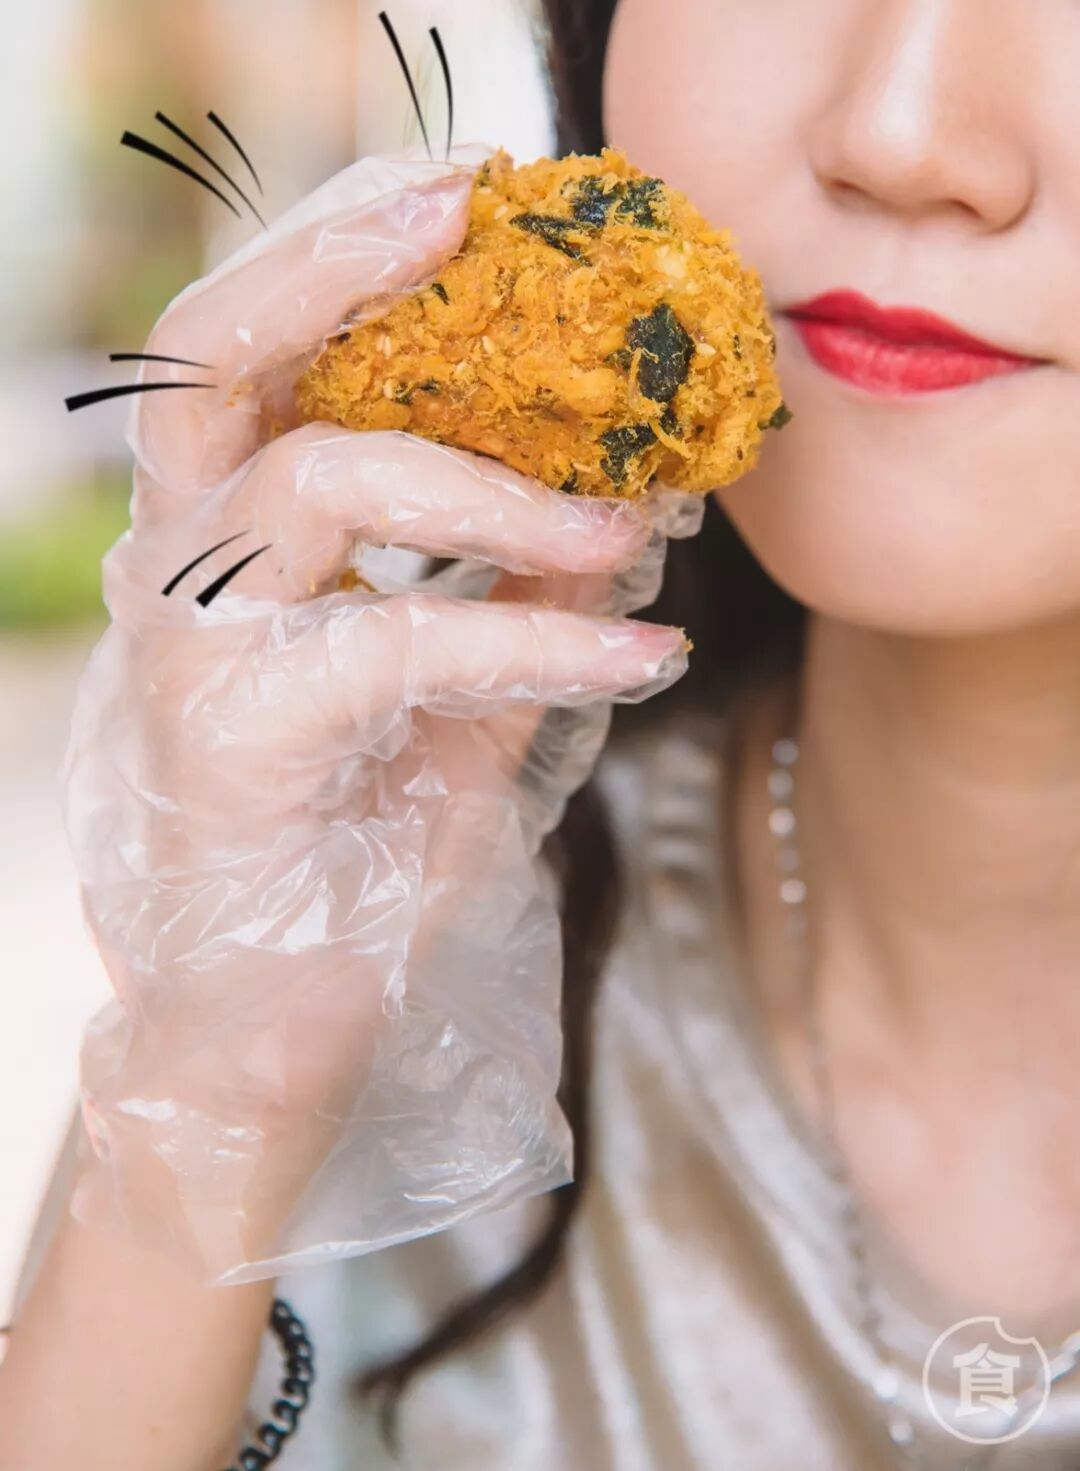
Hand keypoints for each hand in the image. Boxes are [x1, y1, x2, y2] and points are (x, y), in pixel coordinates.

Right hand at [62, 152, 694, 1282]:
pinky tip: (643, 653)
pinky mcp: (226, 732)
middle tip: (469, 215)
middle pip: (218, 353)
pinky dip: (536, 638)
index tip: (470, 198)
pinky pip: (398, 640)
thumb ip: (520, 596)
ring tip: (637, 521)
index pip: (261, 349)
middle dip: (343, 264)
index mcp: (228, 532)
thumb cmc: (360, 843)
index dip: (345, 252)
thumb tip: (633, 506)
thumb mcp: (459, 695)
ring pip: (318, 478)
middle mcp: (186, 561)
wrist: (285, 1016)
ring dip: (499, 486)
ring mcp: (191, 642)